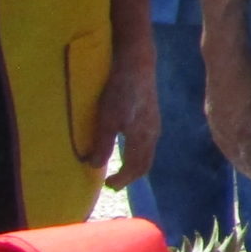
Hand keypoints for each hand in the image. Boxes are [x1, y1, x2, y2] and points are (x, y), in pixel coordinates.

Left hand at [94, 54, 159, 189]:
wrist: (137, 66)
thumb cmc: (120, 93)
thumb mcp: (106, 120)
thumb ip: (103, 145)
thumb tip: (95, 166)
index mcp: (142, 139)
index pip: (134, 168)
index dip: (121, 180)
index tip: (107, 185)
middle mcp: (152, 135)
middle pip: (145, 164)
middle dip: (130, 177)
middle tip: (113, 181)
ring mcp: (155, 124)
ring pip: (148, 154)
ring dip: (135, 165)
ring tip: (120, 167)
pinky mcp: (153, 115)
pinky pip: (148, 144)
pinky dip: (138, 153)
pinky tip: (128, 146)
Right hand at [202, 43, 250, 188]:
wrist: (224, 57)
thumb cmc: (250, 74)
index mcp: (239, 127)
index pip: (249, 158)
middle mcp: (224, 129)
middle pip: (236, 157)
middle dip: (249, 170)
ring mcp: (214, 122)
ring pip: (226, 149)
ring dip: (238, 161)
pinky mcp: (210, 114)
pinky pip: (220, 139)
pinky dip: (230, 148)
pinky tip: (236, 149)